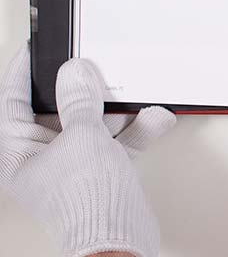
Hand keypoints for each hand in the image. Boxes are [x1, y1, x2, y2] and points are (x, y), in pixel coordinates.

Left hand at [0, 45, 175, 256]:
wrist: (119, 238)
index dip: (21, 75)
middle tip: (89, 65)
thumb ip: (79, 100)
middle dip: (81, 88)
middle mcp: (43, 160)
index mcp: (19, 155)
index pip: (12, 105)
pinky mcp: (101, 170)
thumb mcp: (81, 136)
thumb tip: (74, 73)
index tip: (33, 51)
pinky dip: (135, 128)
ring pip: (90, 122)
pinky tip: (151, 118)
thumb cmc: (84, 203)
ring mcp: (73, 165)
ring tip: (126, 93)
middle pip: (57, 111)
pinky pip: (116, 139)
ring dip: (114, 109)